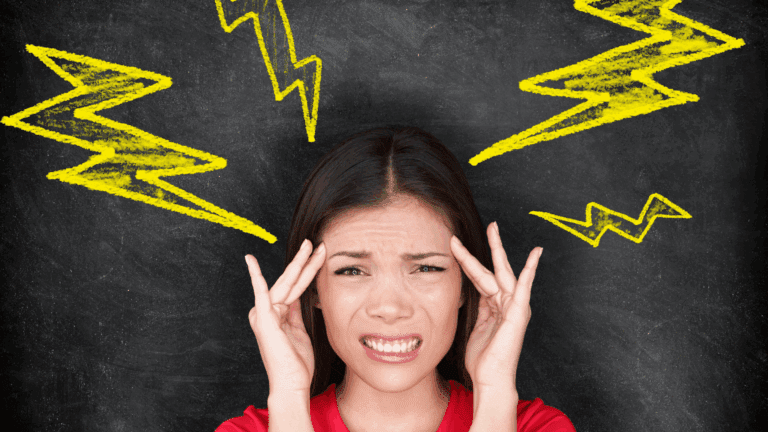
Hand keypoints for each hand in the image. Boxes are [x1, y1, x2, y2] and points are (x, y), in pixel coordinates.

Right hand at [245, 239, 325, 396]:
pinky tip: (250, 260)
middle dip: (305, 261)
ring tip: (311, 246)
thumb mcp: (299, 331)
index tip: (318, 255)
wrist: (291, 382)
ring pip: (287, 282)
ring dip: (300, 263)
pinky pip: (261, 292)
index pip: (296, 286)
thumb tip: (296, 298)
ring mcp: (265, 313)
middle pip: (291, 280)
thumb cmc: (297, 362)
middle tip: (316, 243)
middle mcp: (269, 310)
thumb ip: (295, 313)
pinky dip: (256, 276)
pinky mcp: (263, 318)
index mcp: (278, 313)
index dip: (308, 270)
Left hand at [451, 222, 541, 393]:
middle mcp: (506, 303)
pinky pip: (525, 287)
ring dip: (497, 249)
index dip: (469, 260)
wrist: (491, 378)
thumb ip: (478, 308)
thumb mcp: (476, 327)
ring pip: (502, 272)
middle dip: (491, 246)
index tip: (457, 245)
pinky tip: (535, 255)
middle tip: (490, 224)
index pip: (480, 277)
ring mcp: (514, 307)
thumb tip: (471, 294)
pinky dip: (531, 270)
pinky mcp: (519, 313)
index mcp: (494, 306)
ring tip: (494, 228)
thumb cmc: (483, 358)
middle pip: (494, 268)